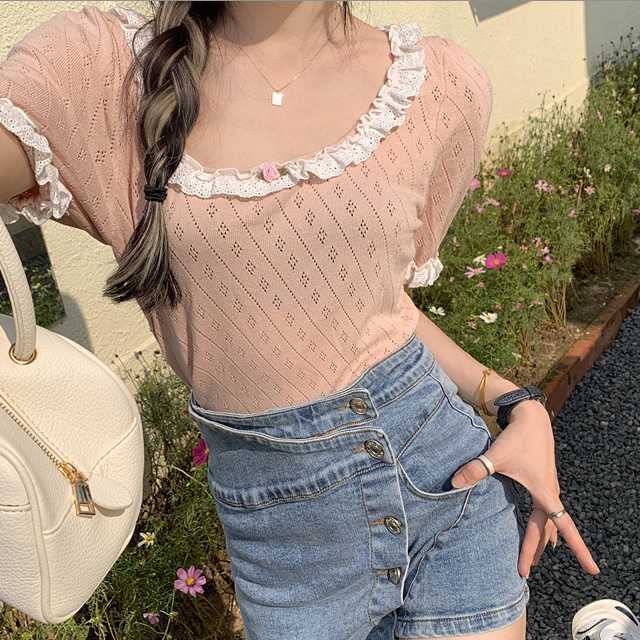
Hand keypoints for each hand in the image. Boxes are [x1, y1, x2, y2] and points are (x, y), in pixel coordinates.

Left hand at [450, 399, 599, 577]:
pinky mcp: (544, 482)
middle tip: (522, 571)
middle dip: (535, 551)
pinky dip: (543, 525)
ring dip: (541, 539)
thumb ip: (475, 470)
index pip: (565, 528)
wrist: (531, 417)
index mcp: (544, 493)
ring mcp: (549, 488)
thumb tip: (453, 483)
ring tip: (533, 558)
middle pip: (546, 530)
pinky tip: (542, 533)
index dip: (579, 550)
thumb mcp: (495, 455)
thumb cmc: (516, 437)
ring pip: (547, 522)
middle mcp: (550, 493)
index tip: (593, 570)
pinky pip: (546, 512)